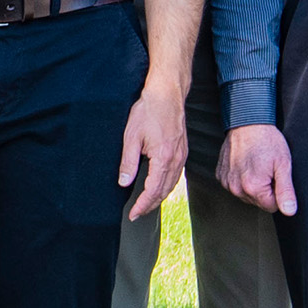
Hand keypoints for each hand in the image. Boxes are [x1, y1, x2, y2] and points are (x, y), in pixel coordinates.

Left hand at [118, 90, 188, 221]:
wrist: (167, 94)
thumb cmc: (149, 111)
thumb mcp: (131, 137)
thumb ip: (128, 162)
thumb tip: (124, 182)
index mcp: (164, 158)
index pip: (153, 190)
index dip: (142, 205)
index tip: (133, 214)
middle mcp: (176, 160)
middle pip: (164, 191)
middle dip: (150, 205)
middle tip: (137, 214)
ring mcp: (182, 156)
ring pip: (172, 185)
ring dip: (159, 197)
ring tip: (146, 204)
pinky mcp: (182, 151)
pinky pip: (176, 175)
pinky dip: (166, 186)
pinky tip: (159, 187)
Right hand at [218, 124, 297, 215]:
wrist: (246, 123)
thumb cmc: (267, 141)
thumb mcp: (283, 165)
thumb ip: (286, 191)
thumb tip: (289, 211)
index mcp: (253, 187)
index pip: (272, 207)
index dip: (278, 193)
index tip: (276, 176)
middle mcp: (236, 188)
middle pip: (258, 202)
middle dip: (265, 190)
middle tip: (267, 169)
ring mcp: (226, 182)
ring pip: (246, 195)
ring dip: (253, 185)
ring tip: (256, 165)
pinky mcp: (221, 176)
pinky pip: (235, 186)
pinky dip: (241, 178)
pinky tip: (246, 164)